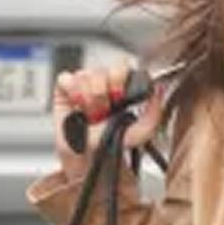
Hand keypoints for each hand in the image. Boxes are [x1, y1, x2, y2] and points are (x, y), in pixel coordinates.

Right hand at [52, 63, 164, 179]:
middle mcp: (104, 82)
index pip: (122, 66)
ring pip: (85, 75)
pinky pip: (66, 78)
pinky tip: (77, 107)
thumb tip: (158, 88)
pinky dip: (72, 93)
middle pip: (103, 70)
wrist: (90, 158)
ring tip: (90, 115)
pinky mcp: (65, 89)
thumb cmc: (112, 143)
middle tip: (103, 112)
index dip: (119, 80)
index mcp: (123, 86)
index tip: (118, 99)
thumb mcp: (141, 132)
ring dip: (89, 100)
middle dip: (102, 94)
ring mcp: (84, 84)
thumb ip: (154, 112)